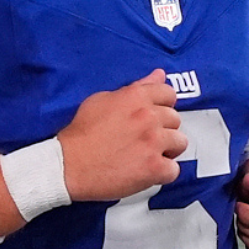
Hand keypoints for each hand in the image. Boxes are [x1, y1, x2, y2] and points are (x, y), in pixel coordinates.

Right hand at [58, 69, 186, 201]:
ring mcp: (153, 142)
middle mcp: (148, 117)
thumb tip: (158, 75)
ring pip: (180, 143)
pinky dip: (163, 173)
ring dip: (166, 150)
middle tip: (144, 139)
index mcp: (136, 97)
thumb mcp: (102, 100)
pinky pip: (174, 169)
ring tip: (146, 155)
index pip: (169, 94)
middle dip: (163, 129)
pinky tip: (147, 172)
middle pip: (175, 120)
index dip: (162, 107)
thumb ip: (135, 87)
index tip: (153, 117)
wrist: (68, 165)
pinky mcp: (153, 167)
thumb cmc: (81, 134)